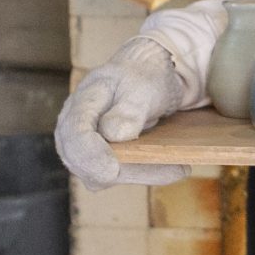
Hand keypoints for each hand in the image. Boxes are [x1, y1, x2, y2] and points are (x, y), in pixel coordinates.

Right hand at [54, 38, 188, 189]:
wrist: (145, 78)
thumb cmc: (141, 78)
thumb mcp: (142, 86)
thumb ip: (129, 108)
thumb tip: (114, 133)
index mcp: (81, 104)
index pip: (75, 134)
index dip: (90, 155)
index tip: (113, 170)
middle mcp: (74, 131)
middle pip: (86, 163)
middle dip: (127, 170)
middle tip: (174, 169)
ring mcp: (83, 149)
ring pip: (102, 177)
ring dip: (141, 174)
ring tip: (180, 168)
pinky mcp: (99, 161)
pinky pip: (118, 175)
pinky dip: (145, 173)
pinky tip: (175, 168)